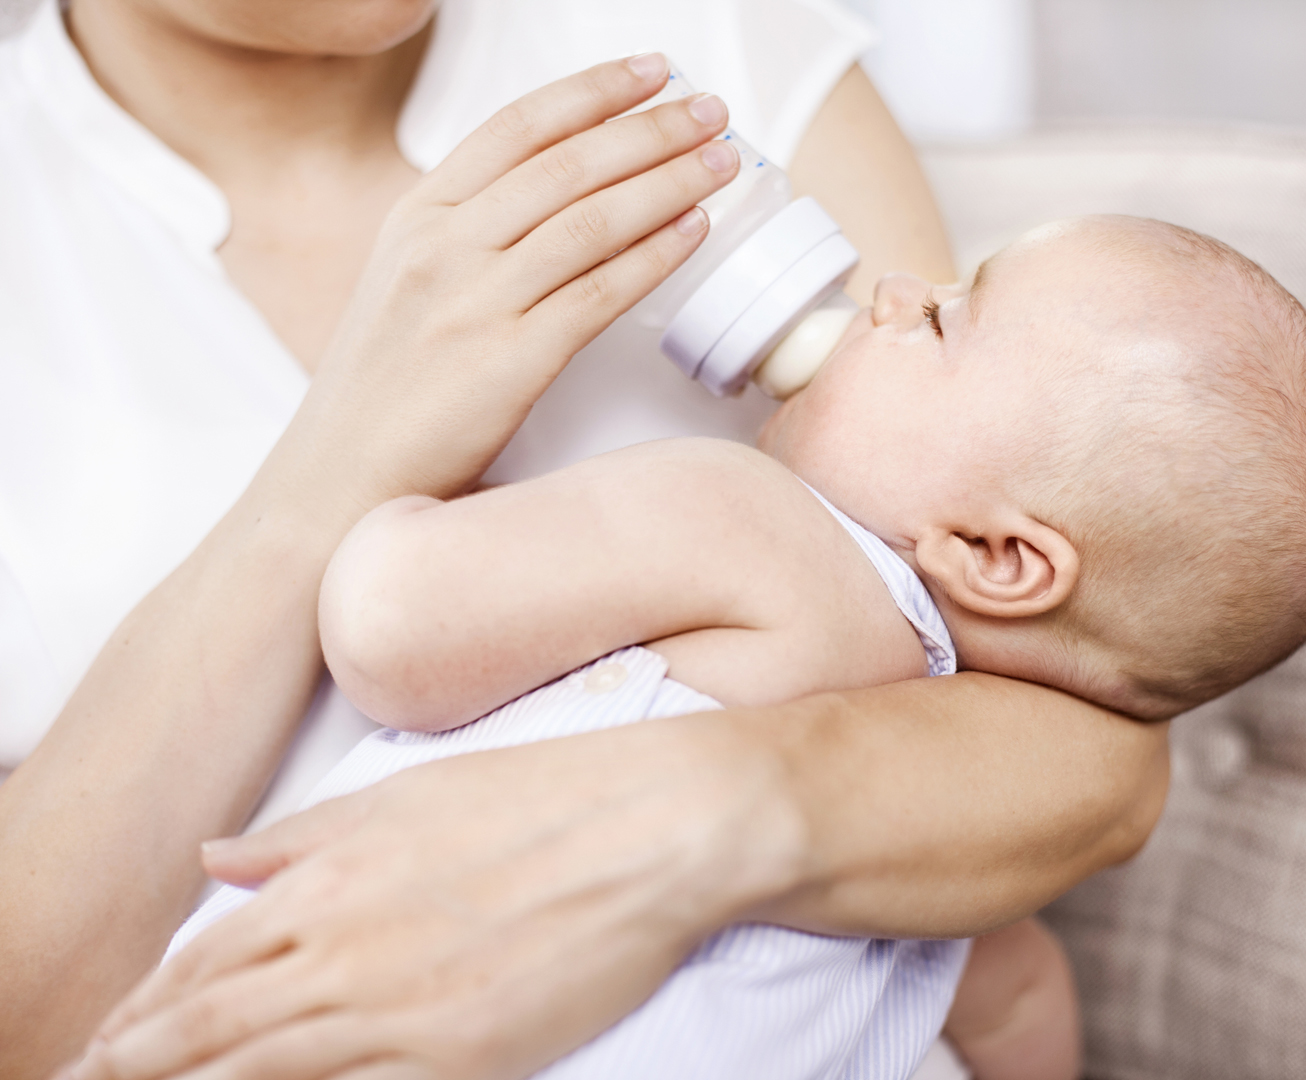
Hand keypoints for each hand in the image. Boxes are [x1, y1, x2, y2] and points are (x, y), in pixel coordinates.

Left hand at [66, 715, 804, 1079]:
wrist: (653, 829)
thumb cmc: (541, 796)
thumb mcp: (414, 793)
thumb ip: (307, 834)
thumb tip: (219, 859)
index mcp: (334, 875)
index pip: (208, 957)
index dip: (150, 1003)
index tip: (114, 1032)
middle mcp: (349, 949)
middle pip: (214, 1027)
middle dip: (144, 1061)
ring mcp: (401, 1013)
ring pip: (267, 1072)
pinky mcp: (460, 1061)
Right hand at [267, 54, 738, 519]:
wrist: (343, 475)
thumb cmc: (382, 389)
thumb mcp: (406, 282)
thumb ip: (468, 233)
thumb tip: (555, 194)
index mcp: (418, 216)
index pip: (518, 126)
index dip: (593, 91)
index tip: (650, 72)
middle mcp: (444, 247)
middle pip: (568, 163)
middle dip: (651, 128)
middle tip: (711, 111)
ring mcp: (475, 302)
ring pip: (591, 219)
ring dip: (669, 182)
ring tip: (721, 162)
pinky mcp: (509, 362)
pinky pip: (599, 294)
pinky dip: (654, 256)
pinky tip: (692, 231)